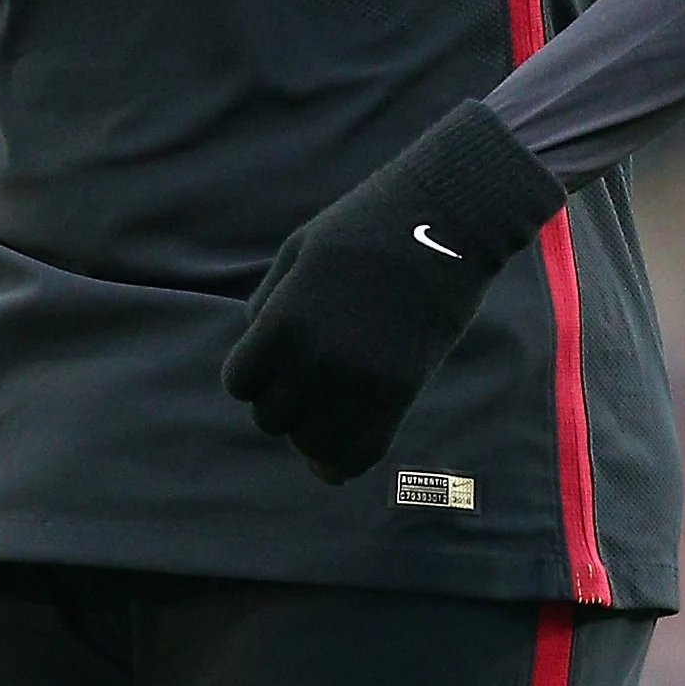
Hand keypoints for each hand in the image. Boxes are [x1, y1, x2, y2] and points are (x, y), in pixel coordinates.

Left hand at [224, 101, 567, 482]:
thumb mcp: (297, 255)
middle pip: (272, 418)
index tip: (275, 363)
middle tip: (309, 381)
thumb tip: (256, 370)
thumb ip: (268, 309)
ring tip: (326, 414)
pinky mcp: (399, 395)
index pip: (240, 384)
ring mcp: (358, 382)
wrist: (444, 222)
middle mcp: (314, 360)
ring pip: (312, 445)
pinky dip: (344, 463)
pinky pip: (360, 454)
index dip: (254, 376)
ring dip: (313, 435)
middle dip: (284, 404)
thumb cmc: (365, 229)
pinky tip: (340, 459)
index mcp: (281, 322)